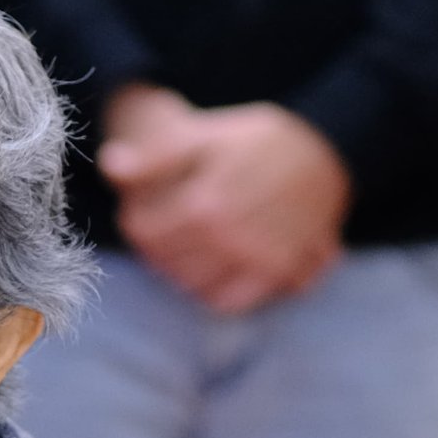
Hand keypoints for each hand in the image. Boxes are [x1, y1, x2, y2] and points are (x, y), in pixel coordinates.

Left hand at [98, 88, 351, 314]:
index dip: (134, 223)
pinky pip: (231, 302)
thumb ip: (155, 155)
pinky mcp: (280, 274)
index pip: (143, 234)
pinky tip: (216, 269)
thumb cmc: (258, 141)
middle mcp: (229, 239)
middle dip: (156, 248)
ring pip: (193, 287)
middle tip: (164, 230)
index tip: (140, 213)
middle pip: (165, 264)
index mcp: (203, 203)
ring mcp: (256, 260)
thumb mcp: (205, 135)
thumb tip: (110, 165)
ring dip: (181, 271)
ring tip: (189, 248)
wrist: (327, 149)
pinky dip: (215, 292)